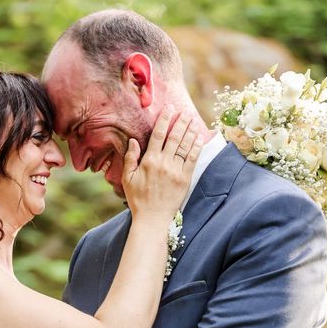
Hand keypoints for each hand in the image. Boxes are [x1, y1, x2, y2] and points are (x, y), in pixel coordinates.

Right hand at [122, 106, 203, 223]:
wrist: (152, 218)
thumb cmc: (138, 199)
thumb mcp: (127, 178)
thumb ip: (130, 158)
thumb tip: (133, 140)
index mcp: (149, 161)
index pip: (158, 135)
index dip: (164, 120)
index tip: (169, 109)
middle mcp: (163, 163)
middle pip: (174, 137)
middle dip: (180, 122)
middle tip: (185, 111)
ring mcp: (176, 171)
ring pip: (184, 146)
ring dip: (190, 131)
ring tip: (193, 119)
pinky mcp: (185, 179)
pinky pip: (192, 159)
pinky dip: (196, 147)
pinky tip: (199, 137)